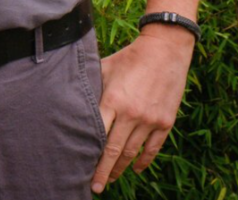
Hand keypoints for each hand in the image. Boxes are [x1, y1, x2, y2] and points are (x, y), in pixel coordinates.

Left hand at [91, 26, 194, 192]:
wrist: (165, 50)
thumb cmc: (129, 58)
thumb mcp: (104, 69)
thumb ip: (91, 87)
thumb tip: (72, 101)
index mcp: (112, 100)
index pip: (97, 137)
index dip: (90, 157)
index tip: (82, 170)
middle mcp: (132, 114)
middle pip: (114, 151)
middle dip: (103, 172)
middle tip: (94, 188)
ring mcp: (150, 120)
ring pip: (132, 153)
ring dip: (121, 169)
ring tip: (112, 179)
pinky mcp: (165, 122)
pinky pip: (153, 148)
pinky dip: (143, 161)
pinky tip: (135, 169)